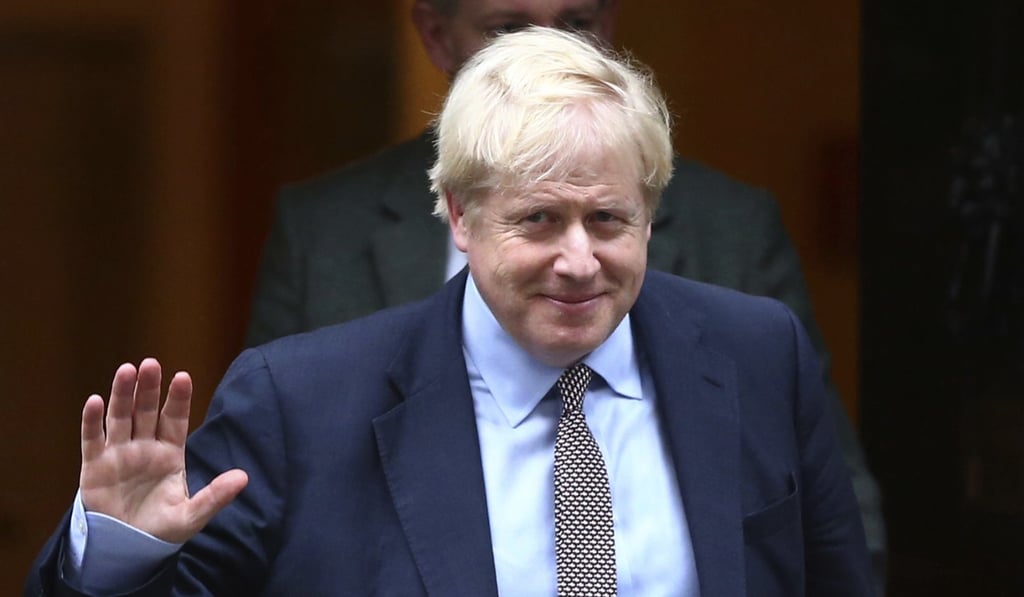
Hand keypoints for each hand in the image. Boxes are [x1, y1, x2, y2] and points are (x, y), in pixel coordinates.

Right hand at [79, 358, 247, 542]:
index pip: (175, 419)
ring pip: (120, 418)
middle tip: (151, 363)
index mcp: (170, 453)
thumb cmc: (161, 530)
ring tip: (127, 370)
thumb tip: (244, 477)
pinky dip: (92, 421)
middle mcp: (144, 447)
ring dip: (122, 394)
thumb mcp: (192, 515)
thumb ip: (215, 496)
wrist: (126, 550)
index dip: (178, 399)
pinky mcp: (94, 467)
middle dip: (148, 388)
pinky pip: (92, 440)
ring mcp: (119, 454)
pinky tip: (94, 401)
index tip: (182, 377)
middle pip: (146, 411)